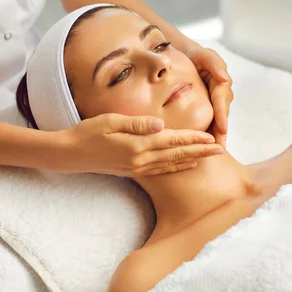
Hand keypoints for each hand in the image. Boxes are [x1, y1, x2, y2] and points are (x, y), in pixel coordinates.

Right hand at [55, 113, 224, 176]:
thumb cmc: (87, 133)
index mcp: (137, 145)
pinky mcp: (132, 170)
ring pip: (171, 164)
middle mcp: (140, 159)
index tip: (211, 137)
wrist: (70, 154)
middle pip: (176, 154)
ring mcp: (137, 167)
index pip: (171, 140)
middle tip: (220, 149)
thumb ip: (136, 123)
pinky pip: (160, 169)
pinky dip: (176, 167)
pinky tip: (185, 165)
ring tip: (209, 157)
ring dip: (192, 160)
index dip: (193, 139)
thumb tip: (159, 124)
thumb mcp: (110, 121)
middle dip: (200, 152)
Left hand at [188, 47, 232, 147]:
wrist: (184, 57)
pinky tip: (202, 146)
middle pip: (221, 115)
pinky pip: (208, 121)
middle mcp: (221, 95)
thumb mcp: (204, 55)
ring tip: (212, 151)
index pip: (221, 100)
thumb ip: (214, 63)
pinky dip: (208, 133)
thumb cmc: (194, 55)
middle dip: (221, 132)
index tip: (223, 129)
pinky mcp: (207, 108)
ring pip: (217, 121)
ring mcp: (215, 103)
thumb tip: (225, 78)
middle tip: (219, 147)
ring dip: (216, 136)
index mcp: (221, 83)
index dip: (221, 115)